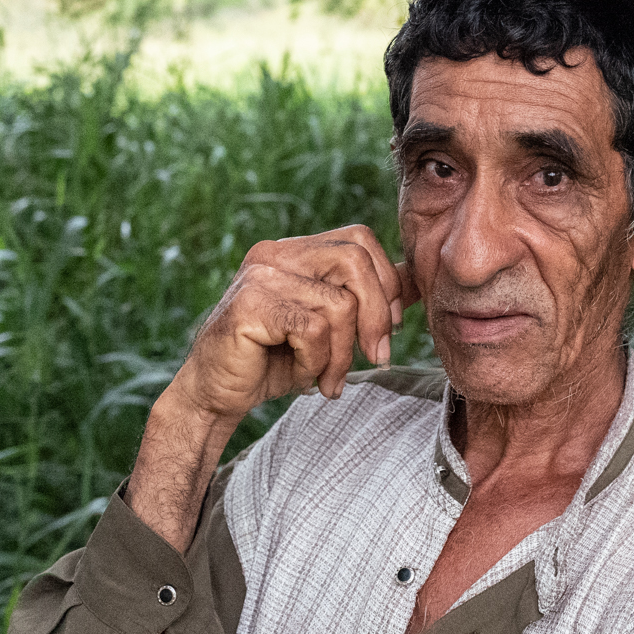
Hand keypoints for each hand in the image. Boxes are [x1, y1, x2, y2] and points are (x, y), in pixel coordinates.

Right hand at [171, 224, 416, 418]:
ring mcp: (260, 275)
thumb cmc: (273, 361)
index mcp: (294, 250)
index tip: (391, 327)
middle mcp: (274, 253)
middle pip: (354, 261)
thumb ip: (367, 298)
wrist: (216, 394)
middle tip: (376, 358)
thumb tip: (416, 278)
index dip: (386, 282)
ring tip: (327, 378)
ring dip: (342, 354)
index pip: (359, 239)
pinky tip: (302, 377)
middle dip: (378, 316)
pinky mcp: (250, 304)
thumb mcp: (330, 327)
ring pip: (339, 304)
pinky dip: (316, 362)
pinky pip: (312, 330)